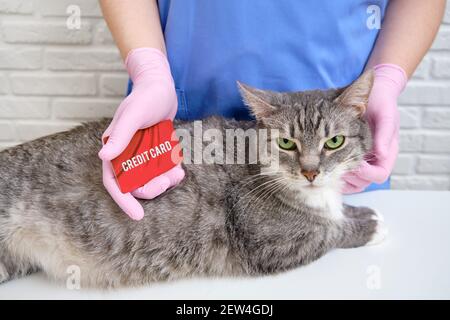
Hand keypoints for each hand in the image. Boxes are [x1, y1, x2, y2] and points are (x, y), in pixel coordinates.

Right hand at [99, 48, 184, 219]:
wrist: (161, 85)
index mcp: (114, 149)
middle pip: (135, 184)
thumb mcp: (133, 114)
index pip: (114, 182)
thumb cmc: (145, 97)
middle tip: (167, 181)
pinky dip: (172, 173)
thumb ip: (120, 136)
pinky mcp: (155, 151)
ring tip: (178, 174)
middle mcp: (126, 154)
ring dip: (164, 182)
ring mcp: (141, 154)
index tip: (137, 216)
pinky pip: (162, 169)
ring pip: (151, 179)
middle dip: (151, 188)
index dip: (123, 200)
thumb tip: (103, 158)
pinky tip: (180, 169)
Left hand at [342, 64, 406, 193]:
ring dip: (342, 180)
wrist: (374, 92)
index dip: (366, 173)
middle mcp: (376, 160)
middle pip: (364, 182)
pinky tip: (327, 169)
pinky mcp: (353, 159)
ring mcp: (365, 161)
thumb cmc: (381, 102)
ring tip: (330, 169)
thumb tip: (382, 154)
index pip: (379, 174)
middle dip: (350, 177)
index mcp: (388, 151)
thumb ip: (384, 134)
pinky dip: (338, 177)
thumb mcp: (385, 114)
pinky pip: (346, 178)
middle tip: (336, 168)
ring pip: (354, 183)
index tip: (354, 164)